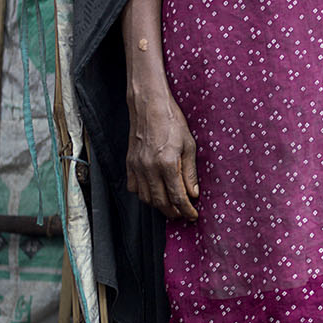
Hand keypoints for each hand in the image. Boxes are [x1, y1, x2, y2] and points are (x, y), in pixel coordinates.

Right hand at [125, 83, 199, 221]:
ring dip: (159, 205)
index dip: (187, 210)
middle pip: (161, 202)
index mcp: (167, 164)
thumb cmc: (172, 122)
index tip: (193, 216)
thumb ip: (189, 172)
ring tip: (171, 206)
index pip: (178, 197)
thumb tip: (193, 194)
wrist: (149, 106)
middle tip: (183, 214)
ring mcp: (137, 167)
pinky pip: (134, 188)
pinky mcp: (129, 163)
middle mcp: (149, 168)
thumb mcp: (189, 145)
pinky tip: (154, 192)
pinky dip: (144, 195)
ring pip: (146, 198)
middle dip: (173, 212)